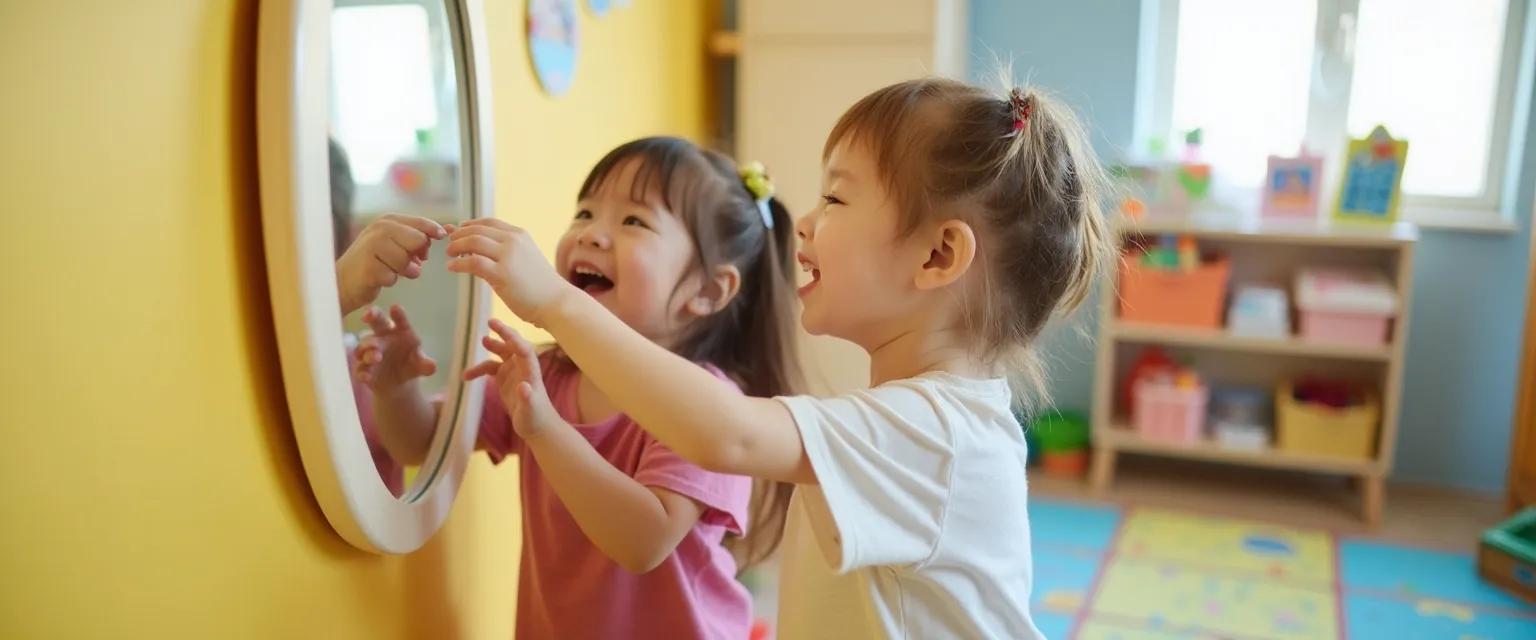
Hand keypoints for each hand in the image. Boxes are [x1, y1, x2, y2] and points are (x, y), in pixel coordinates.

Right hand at [336, 214, 447, 314]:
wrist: (343, 279)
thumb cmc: (374, 262)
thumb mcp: (395, 244)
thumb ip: (416, 238)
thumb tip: (445, 232)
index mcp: (388, 221)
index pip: (421, 223)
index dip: (434, 231)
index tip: (442, 235)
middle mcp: (380, 229)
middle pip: (418, 241)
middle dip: (416, 255)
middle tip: (407, 261)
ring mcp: (372, 246)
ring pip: (407, 261)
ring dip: (404, 271)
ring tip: (390, 270)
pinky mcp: (369, 266)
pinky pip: (394, 276)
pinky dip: (390, 280)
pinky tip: (378, 277)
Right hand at [353, 305, 438, 389]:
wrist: (398, 382)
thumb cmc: (411, 363)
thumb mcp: (420, 364)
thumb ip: (425, 364)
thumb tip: (432, 367)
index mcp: (400, 331)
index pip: (400, 320)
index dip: (398, 314)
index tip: (395, 308)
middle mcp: (383, 337)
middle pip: (376, 322)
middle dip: (372, 316)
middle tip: (367, 315)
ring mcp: (370, 352)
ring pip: (365, 346)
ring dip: (368, 349)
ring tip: (377, 356)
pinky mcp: (364, 369)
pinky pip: (360, 369)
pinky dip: (362, 372)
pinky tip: (366, 376)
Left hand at [445, 219, 573, 325]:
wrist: (557, 302)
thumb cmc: (541, 286)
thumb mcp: (527, 258)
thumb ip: (507, 252)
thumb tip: (482, 251)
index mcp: (520, 235)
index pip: (488, 222)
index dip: (469, 224)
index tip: (458, 230)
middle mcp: (514, 241)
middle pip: (477, 230)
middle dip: (458, 235)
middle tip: (448, 243)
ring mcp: (508, 257)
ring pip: (472, 242)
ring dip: (456, 247)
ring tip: (449, 254)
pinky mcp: (502, 274)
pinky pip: (472, 262)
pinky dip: (458, 264)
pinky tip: (451, 268)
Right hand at [463, 318, 563, 439]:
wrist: (538, 428)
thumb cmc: (536, 420)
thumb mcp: (530, 412)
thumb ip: (527, 399)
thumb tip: (523, 386)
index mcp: (531, 372)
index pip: (524, 350)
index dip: (514, 339)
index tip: (502, 331)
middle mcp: (523, 368)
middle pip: (514, 345)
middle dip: (504, 333)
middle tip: (491, 322)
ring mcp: (514, 372)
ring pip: (502, 353)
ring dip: (492, 346)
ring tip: (482, 341)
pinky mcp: (505, 380)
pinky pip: (490, 368)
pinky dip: (479, 369)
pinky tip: (465, 376)